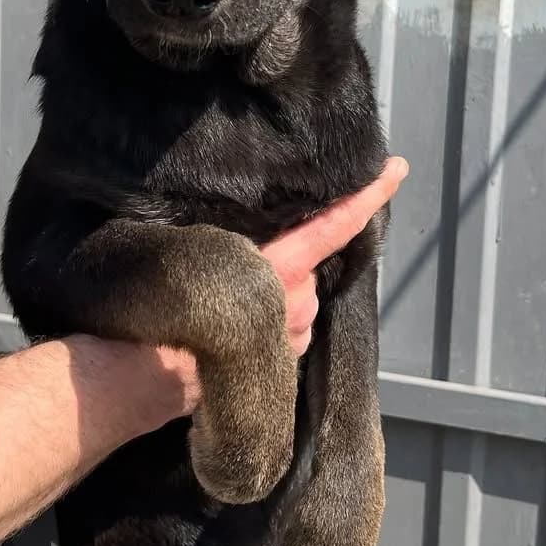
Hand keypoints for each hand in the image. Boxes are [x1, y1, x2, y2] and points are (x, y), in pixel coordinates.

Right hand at [144, 158, 408, 421]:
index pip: (335, 225)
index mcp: (282, 268)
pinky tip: (237, 322)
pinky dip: (273, 319)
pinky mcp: (286, 362)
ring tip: (234, 296)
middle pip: (312, 264)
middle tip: (249, 259)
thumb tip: (246, 221)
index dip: (369, 195)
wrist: (150, 376)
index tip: (396, 169)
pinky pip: (288, 328)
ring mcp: (295, 336)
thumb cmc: (167, 307)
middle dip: (291, 258)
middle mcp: (298, 302)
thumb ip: (232, 234)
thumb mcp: (195, 250)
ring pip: (300, 299)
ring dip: (279, 292)